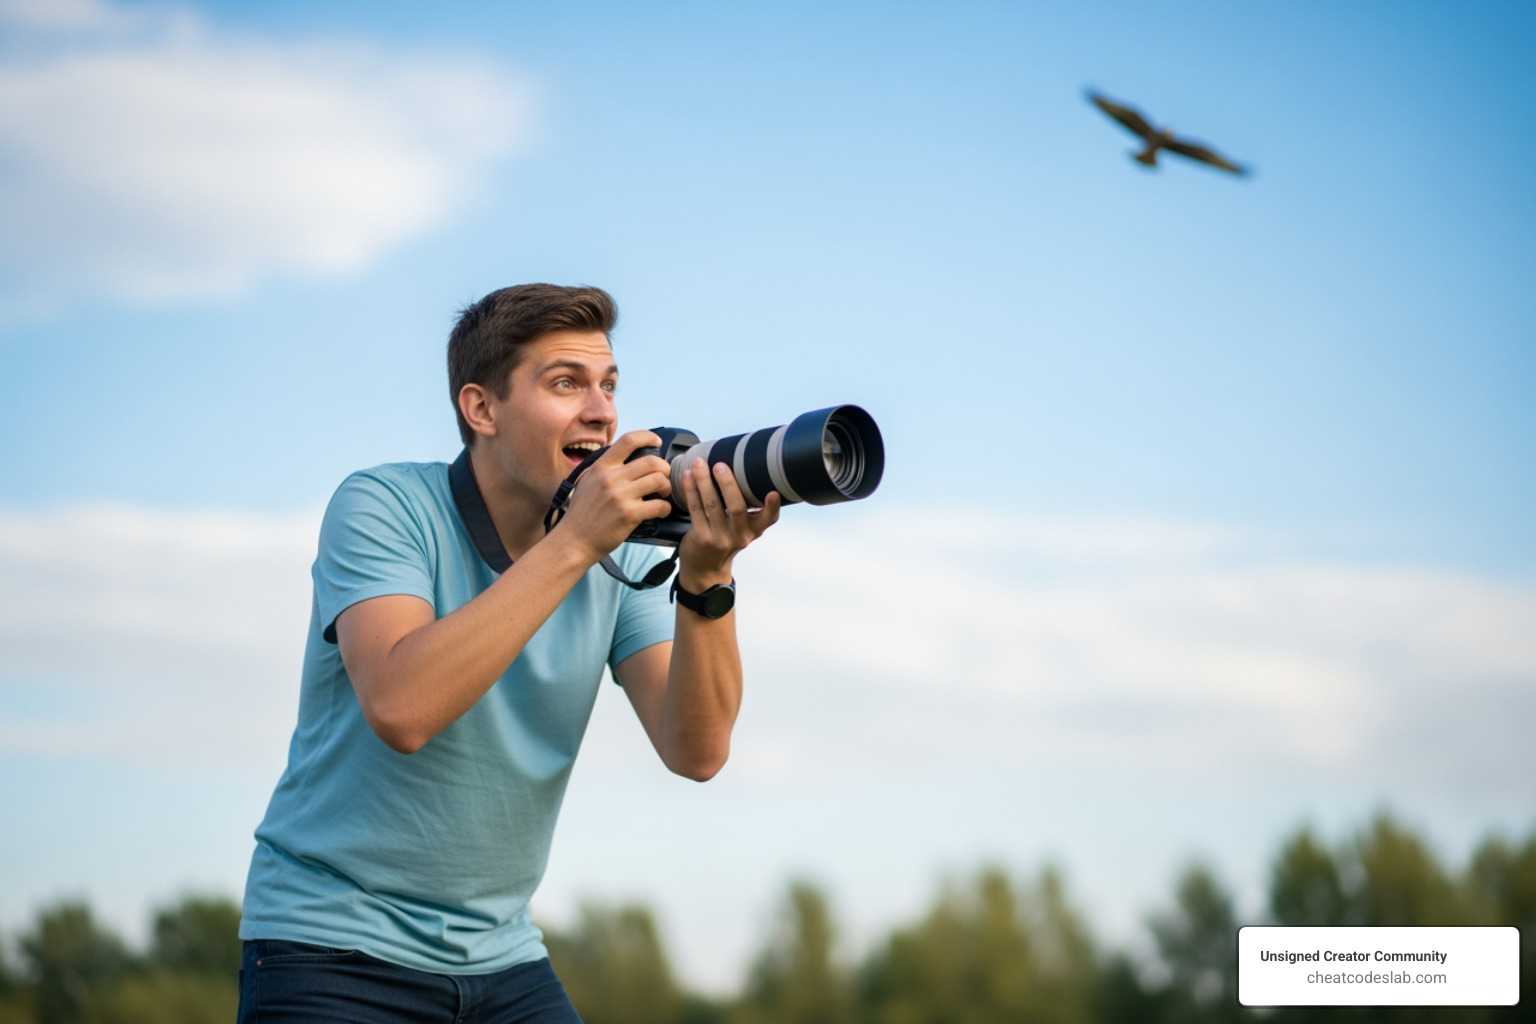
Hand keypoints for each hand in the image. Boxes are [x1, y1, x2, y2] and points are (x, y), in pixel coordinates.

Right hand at [558, 431, 673, 561]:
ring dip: (666, 487)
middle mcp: (611, 478)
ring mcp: (620, 496)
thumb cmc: (581, 514)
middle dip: (664, 468)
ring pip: (658, 480)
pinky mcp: (629, 514)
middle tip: (663, 477)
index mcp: (601, 467)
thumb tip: (626, 457)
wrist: (573, 540)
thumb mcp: (588, 481)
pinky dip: (665, 508)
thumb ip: (605, 468)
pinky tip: (660, 510)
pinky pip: (659, 505)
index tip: (657, 442)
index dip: (648, 437)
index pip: (629, 440)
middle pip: (652, 461)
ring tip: (662, 494)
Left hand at [677, 458, 780, 590]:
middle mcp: (739, 535)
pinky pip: (696, 509)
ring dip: (704, 481)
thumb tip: (742, 472)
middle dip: (727, 483)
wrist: (705, 569)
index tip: (773, 493)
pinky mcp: (701, 537)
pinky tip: (688, 477)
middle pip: (736, 506)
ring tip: (699, 464)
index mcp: (754, 530)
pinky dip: (691, 490)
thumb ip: (747, 511)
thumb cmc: (724, 542)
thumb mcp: (742, 531)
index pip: (769, 519)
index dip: (772, 506)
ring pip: (712, 504)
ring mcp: (720, 538)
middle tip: (719, 465)